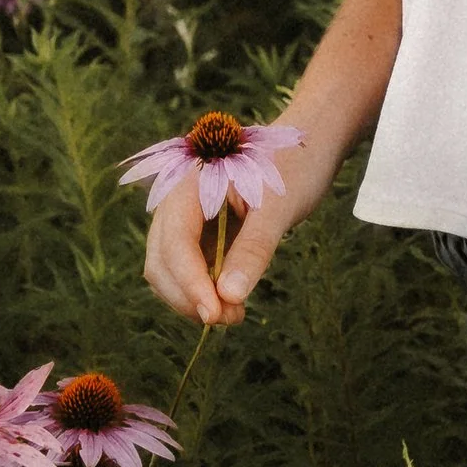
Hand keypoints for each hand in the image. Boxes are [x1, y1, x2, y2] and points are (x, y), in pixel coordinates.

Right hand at [141, 158, 306, 328]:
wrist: (306, 147)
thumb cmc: (293, 169)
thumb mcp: (278, 207)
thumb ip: (253, 249)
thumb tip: (228, 298)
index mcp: (190, 185)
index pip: (175, 242)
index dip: (189, 282)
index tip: (215, 313)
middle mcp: (176, 204)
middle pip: (161, 262)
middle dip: (189, 297)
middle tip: (232, 318)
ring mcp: (184, 222)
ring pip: (168, 273)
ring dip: (193, 300)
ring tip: (236, 314)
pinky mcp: (198, 238)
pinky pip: (187, 272)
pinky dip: (201, 293)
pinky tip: (231, 303)